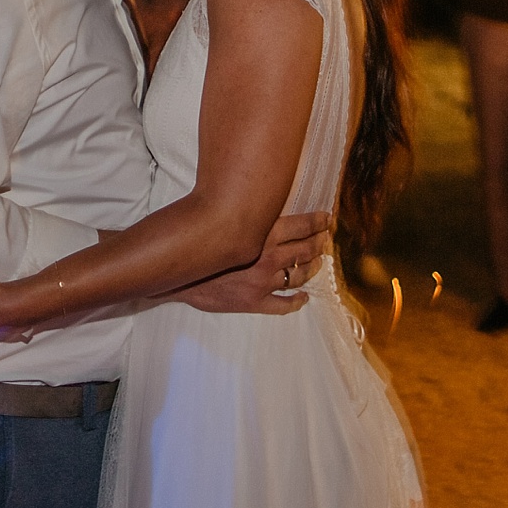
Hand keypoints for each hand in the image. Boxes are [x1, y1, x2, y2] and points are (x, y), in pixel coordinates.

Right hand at [177, 210, 333, 314]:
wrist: (179, 275)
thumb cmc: (201, 246)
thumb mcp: (228, 222)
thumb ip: (248, 217)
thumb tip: (262, 203)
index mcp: (262, 235)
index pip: (301, 226)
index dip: (318, 222)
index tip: (327, 219)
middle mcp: (268, 258)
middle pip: (304, 249)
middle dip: (319, 243)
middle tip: (325, 240)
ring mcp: (263, 282)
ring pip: (299, 275)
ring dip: (312, 268)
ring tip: (318, 263)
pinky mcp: (255, 301)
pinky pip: (283, 304)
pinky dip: (296, 301)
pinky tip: (304, 298)